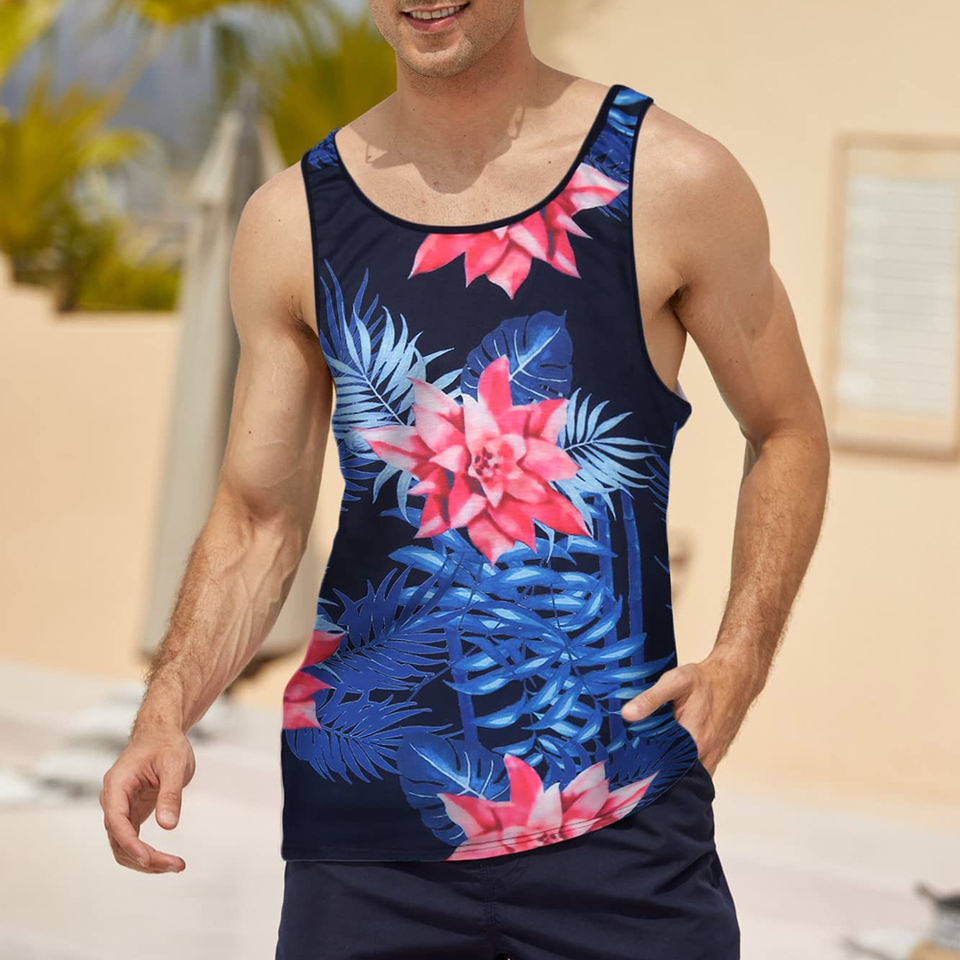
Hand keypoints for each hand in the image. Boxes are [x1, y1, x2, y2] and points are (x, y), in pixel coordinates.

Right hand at [100, 728, 195, 872]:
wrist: (161, 733)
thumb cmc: (166, 744)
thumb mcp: (174, 764)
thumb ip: (170, 794)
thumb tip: (168, 826)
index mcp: (117, 785)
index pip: (116, 821)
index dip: (130, 843)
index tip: (150, 859)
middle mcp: (113, 800)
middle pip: (119, 840)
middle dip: (144, 858)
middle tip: (176, 865)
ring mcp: (120, 809)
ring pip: (123, 846)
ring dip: (146, 861)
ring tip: (176, 866)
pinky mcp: (131, 814)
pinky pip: (132, 841)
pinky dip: (147, 853)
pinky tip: (167, 861)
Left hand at [620, 646, 762, 775]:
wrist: (735, 679)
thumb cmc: (705, 680)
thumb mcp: (675, 682)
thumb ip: (650, 699)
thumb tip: (627, 714)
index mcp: (694, 741)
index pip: (662, 767)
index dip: (643, 766)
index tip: (626, 762)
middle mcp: (705, 755)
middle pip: (673, 773)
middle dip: (654, 770)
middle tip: (633, 761)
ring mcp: (712, 757)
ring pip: (686, 775)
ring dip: (669, 770)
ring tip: (649, 759)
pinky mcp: (715, 755)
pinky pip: (696, 771)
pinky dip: (682, 767)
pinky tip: (668, 755)